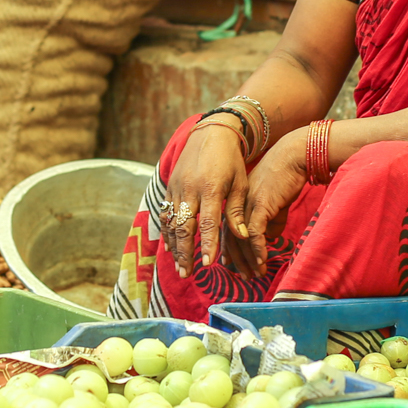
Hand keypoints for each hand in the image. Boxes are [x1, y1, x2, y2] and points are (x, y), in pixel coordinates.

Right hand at [160, 119, 248, 276]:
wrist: (211, 133)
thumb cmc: (231, 161)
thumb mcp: (240, 183)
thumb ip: (236, 211)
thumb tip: (242, 237)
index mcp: (210, 188)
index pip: (207, 222)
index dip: (207, 244)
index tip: (208, 264)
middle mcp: (189, 189)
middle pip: (184, 227)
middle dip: (185, 253)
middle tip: (187, 274)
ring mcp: (177, 187)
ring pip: (171, 222)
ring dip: (174, 247)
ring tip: (180, 267)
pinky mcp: (170, 186)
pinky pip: (165, 213)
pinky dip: (167, 231)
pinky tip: (170, 248)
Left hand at [228, 129, 307, 277]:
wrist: (294, 156)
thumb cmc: (285, 176)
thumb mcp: (275, 202)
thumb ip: (271, 220)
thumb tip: (269, 239)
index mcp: (236, 201)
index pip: (226, 230)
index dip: (228, 249)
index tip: (230, 265)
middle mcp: (237, 203)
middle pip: (230, 237)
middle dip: (237, 260)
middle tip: (245, 277)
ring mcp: (246, 204)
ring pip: (241, 238)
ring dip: (248, 259)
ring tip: (256, 275)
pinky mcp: (260, 204)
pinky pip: (256, 232)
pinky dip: (258, 249)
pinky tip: (263, 261)